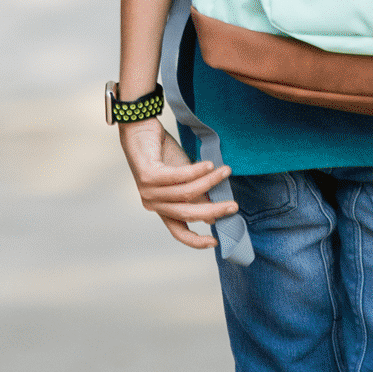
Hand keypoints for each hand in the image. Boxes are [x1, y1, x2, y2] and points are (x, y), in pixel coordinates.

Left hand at [118, 117, 236, 249]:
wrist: (139, 129)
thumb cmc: (162, 153)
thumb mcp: (183, 178)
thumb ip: (196, 196)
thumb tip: (213, 217)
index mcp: (161, 208)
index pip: (178, 231)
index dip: (196, 241)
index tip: (215, 242)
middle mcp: (153, 203)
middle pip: (186, 214)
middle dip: (213, 211)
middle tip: (233, 206)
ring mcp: (149, 190)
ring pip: (186, 194)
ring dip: (210, 183)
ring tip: (226, 171)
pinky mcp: (148, 175)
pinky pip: (178, 177)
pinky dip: (197, 171)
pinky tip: (210, 165)